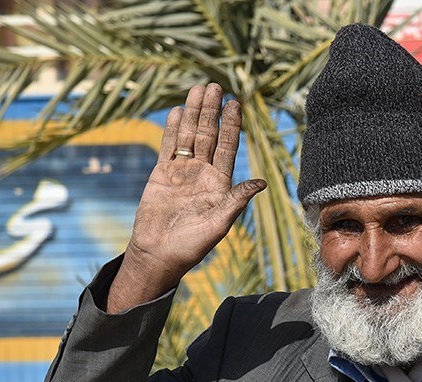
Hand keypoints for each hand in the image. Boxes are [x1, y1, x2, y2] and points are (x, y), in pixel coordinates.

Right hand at [107, 83, 265, 312]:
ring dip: (192, 113)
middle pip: (208, 135)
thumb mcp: (219, 224)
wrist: (160, 254)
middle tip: (215, 86)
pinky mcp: (161, 174)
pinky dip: (171, 129)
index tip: (236, 103)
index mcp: (220, 183)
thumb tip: (262, 182)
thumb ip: (237, 200)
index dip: (231, 125)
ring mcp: (181, 172)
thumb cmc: (192, 246)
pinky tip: (176, 111)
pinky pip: (168, 147)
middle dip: (211, 111)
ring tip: (197, 89)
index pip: (227, 147)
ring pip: (188, 136)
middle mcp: (202, 173)